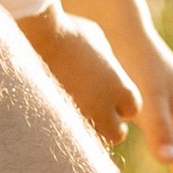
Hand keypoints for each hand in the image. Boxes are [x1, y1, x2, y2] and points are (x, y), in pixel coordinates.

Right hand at [13, 4, 142, 149]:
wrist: (39, 36)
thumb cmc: (70, 33)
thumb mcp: (99, 43)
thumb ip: (109, 66)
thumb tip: (107, 75)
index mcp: (120, 88)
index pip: (132, 109)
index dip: (122, 103)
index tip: (109, 92)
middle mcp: (103, 108)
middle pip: (117, 134)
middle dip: (109, 125)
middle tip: (95, 109)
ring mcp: (79, 117)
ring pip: (92, 140)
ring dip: (87, 129)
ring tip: (75, 110)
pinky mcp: (57, 121)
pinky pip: (68, 134)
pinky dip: (67, 127)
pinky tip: (58, 110)